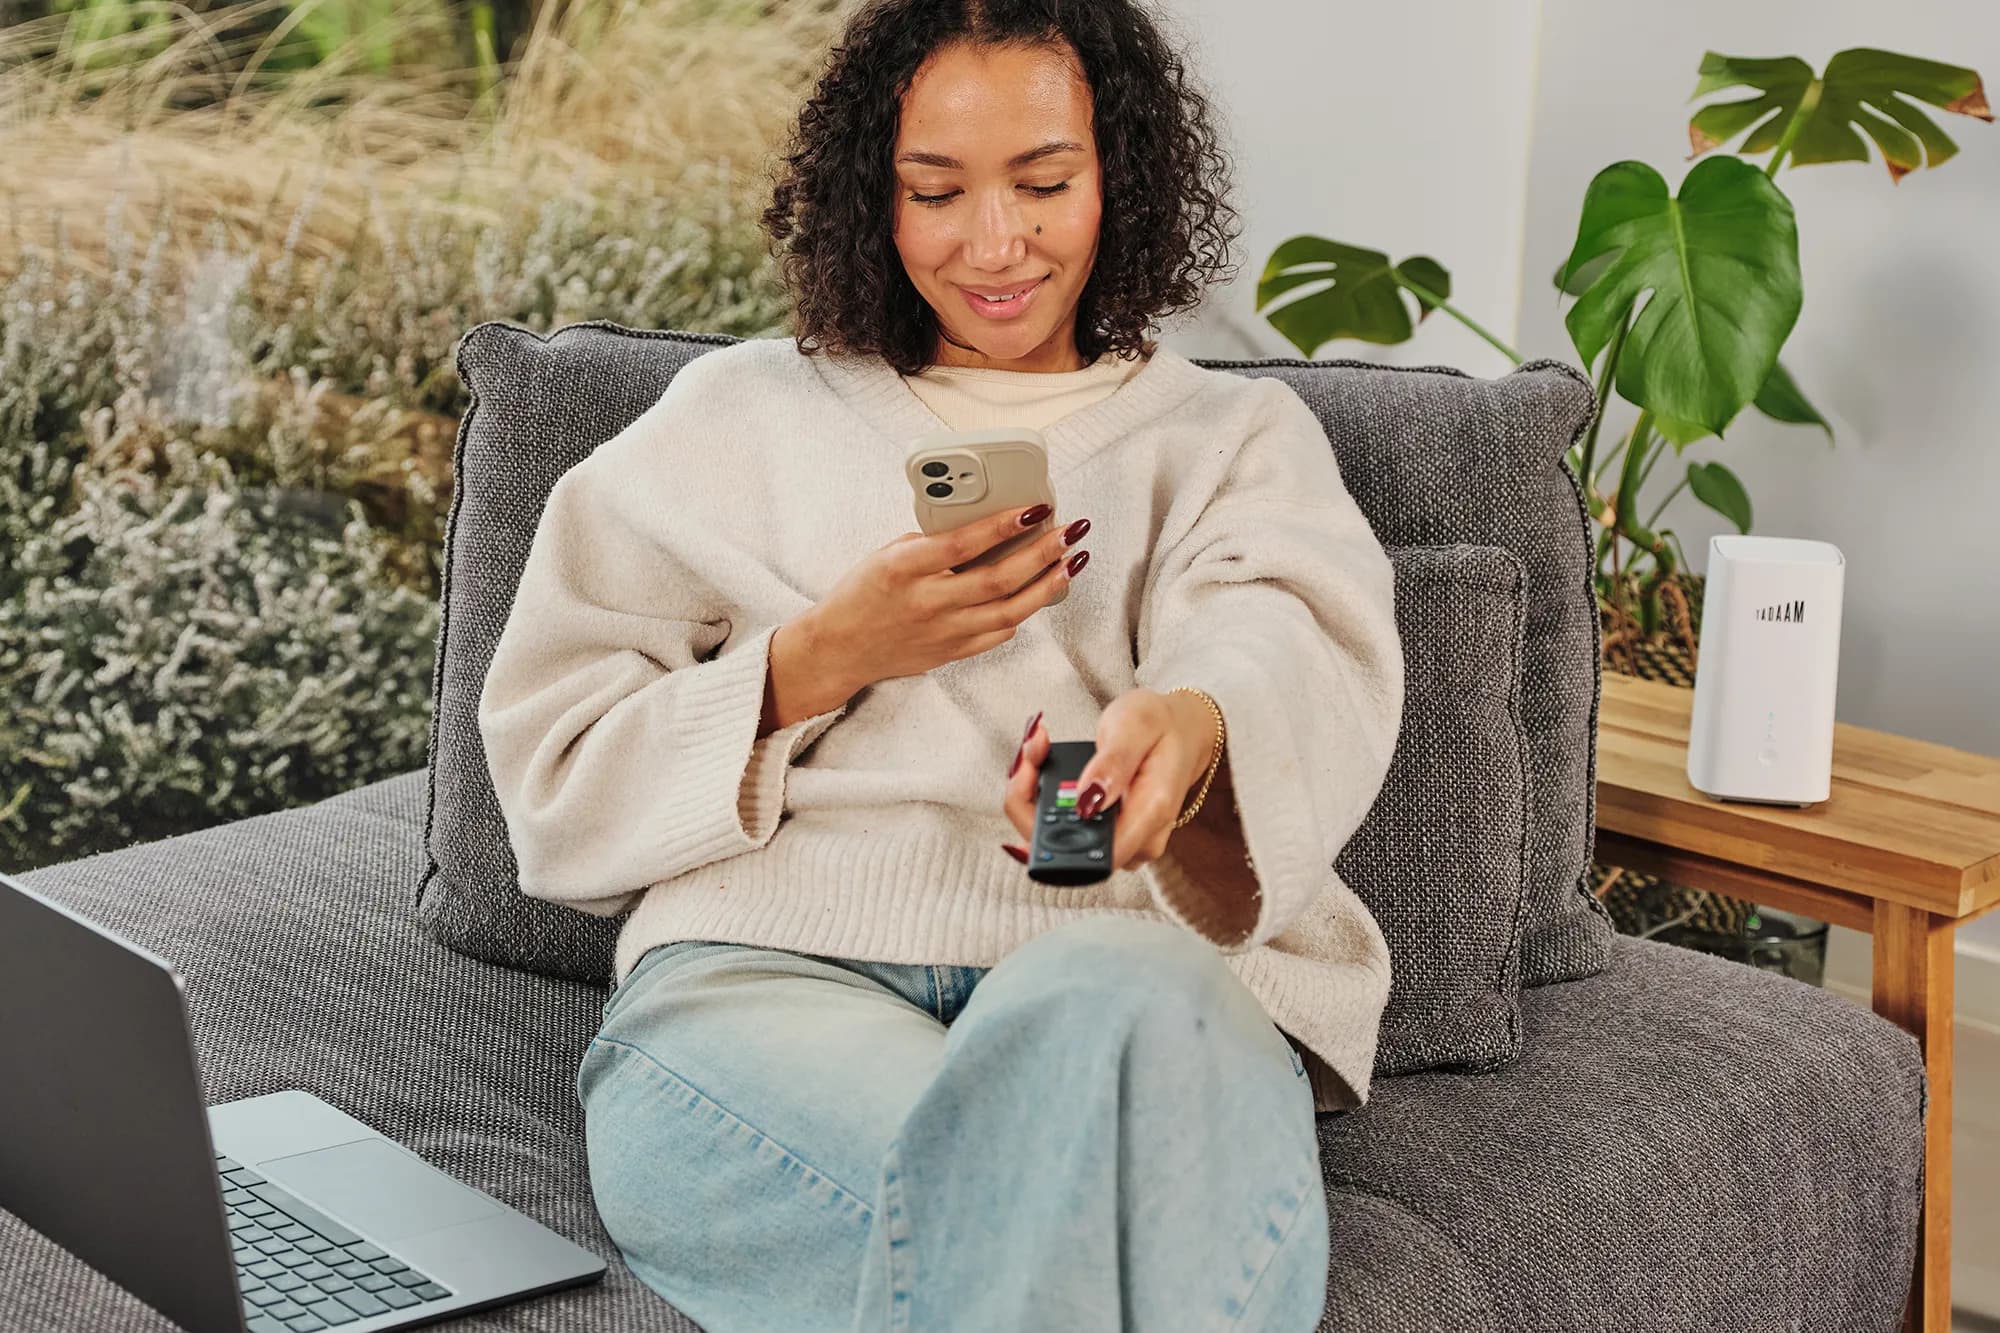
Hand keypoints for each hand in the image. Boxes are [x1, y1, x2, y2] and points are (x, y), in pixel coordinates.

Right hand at [805, 503, 1088, 692]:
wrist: (840, 647)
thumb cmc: (863, 594)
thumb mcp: (888, 554)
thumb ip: (931, 542)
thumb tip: (983, 526)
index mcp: (903, 569)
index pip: (961, 544)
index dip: (1003, 525)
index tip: (1034, 508)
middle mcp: (926, 603)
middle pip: (997, 579)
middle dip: (1041, 552)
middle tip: (1069, 531)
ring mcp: (942, 632)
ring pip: (1008, 611)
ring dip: (1046, 585)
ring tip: (1070, 563)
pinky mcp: (951, 652)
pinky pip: (998, 633)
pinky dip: (1022, 612)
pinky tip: (1040, 593)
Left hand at [1001, 688, 1218, 871]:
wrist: (1183, 731)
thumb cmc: (1162, 725)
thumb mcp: (1137, 725)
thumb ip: (1113, 763)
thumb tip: (1087, 803)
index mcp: (1149, 814)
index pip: (1088, 854)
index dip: (1045, 823)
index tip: (1031, 774)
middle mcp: (1136, 840)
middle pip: (1063, 849)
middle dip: (1030, 803)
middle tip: (1030, 753)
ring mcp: (1122, 841)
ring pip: (1057, 839)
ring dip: (1034, 798)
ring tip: (1036, 751)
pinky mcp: (1109, 835)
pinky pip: (1066, 828)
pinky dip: (1044, 799)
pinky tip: (1041, 766)